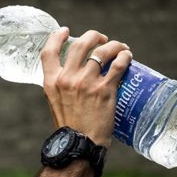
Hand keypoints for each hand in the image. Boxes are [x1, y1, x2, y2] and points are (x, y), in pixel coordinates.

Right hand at [40, 28, 131, 147]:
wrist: (79, 146)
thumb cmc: (69, 128)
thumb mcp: (55, 103)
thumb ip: (61, 87)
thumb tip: (73, 75)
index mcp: (51, 82)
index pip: (48, 51)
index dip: (56, 36)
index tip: (65, 31)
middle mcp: (67, 79)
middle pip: (80, 45)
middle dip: (93, 36)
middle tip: (101, 39)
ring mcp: (86, 83)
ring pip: (102, 51)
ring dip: (113, 45)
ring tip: (120, 47)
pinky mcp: (105, 90)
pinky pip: (118, 65)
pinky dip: (124, 57)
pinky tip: (127, 56)